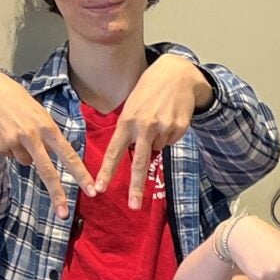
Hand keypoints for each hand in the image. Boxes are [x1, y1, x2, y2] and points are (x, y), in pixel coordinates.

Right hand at [0, 69, 91, 217]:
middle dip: (57, 194)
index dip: (81, 174)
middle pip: (48, 170)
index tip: (91, 190)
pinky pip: (11, 156)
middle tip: (64, 214)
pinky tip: (4, 133)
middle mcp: (32, 135)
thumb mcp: (39, 113)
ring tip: (16, 131)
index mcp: (48, 126)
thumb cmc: (18, 102)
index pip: (68, 155)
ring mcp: (14, 141)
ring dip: (24, 153)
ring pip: (26, 162)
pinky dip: (9, 149)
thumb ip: (48, 136)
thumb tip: (51, 160)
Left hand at [91, 54, 211, 210]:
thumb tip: (131, 152)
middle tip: (133, 206)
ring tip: (158, 118)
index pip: (114, 152)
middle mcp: (144, 127)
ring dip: (156, 140)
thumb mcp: (132, 104)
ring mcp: (163, 128)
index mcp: (127, 121)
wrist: (177, 74)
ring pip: (157, 149)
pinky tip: (169, 117)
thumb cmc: (149, 88)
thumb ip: (128, 128)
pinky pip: (170, 140)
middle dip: (136, 187)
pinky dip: (169, 133)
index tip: (100, 188)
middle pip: (138, 163)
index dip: (106, 172)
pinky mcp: (179, 129)